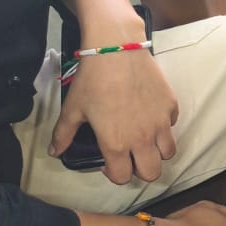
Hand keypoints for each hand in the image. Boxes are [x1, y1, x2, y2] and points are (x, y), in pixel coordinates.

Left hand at [51, 50, 179, 185]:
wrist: (117, 48)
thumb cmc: (92, 79)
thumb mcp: (73, 108)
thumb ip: (63, 134)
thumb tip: (54, 151)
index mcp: (116, 144)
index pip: (122, 177)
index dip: (114, 174)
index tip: (108, 161)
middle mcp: (142, 138)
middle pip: (151, 173)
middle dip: (140, 170)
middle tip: (130, 156)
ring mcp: (160, 122)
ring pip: (168, 153)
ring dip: (157, 152)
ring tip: (145, 140)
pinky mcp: (170, 105)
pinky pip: (171, 125)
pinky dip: (163, 126)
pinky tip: (149, 114)